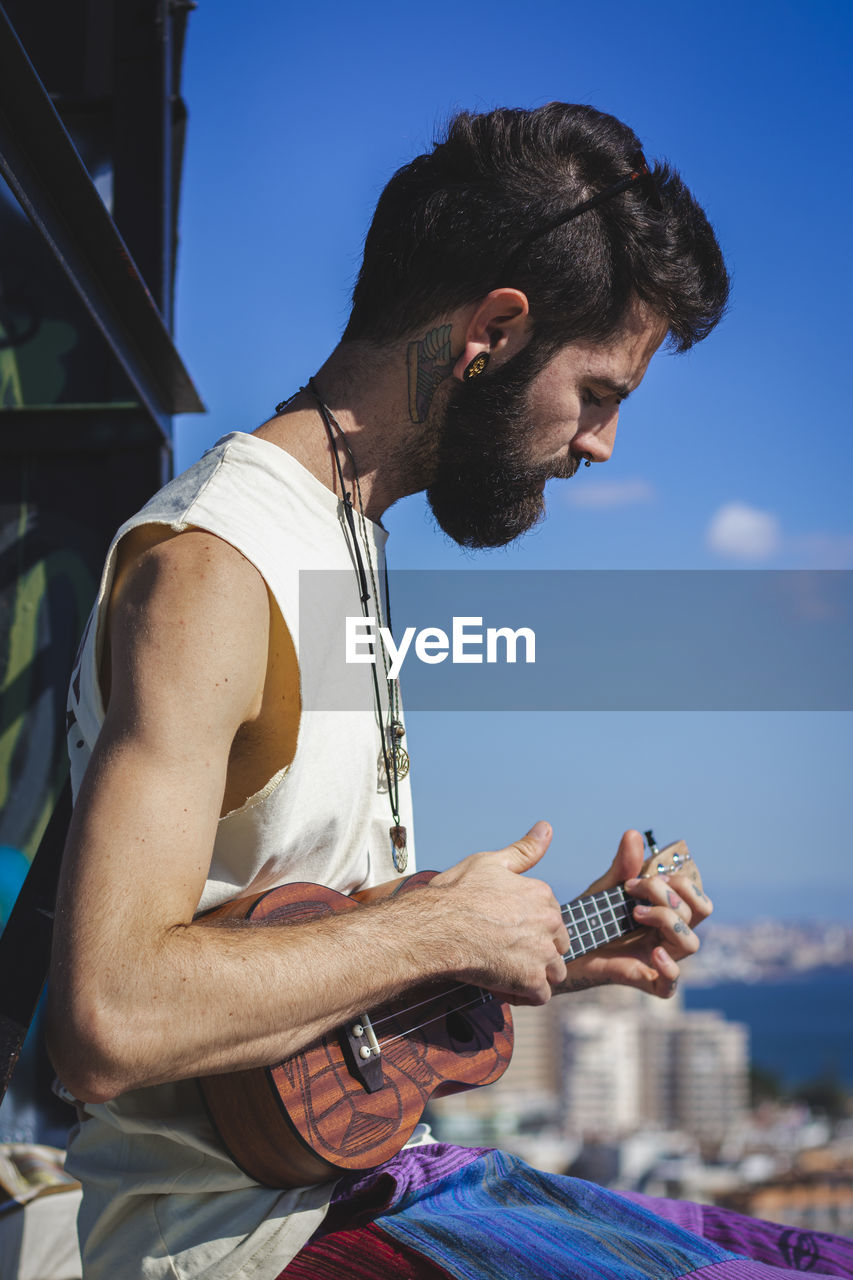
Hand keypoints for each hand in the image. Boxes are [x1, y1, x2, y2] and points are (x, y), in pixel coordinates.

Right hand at [431, 821, 569, 1005]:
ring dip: (534, 975)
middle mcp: (549, 922)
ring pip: (554, 972)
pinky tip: (500, 985)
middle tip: (503, 951)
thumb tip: (546, 828)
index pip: (551, 917)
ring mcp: (543, 953)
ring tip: (504, 970)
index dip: (528, 926)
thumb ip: (523, 850)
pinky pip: (540, 996)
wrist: (435, 927)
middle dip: (537, 951)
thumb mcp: (490, 862)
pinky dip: (522, 994)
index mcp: (542, 894)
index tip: (504, 929)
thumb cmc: (456, 894)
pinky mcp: (532, 980)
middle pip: (557, 945)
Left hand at [558, 829, 712, 998]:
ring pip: (691, 942)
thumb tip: (633, 834)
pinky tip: (654, 954)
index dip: (678, 881)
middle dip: (672, 894)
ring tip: (634, 912)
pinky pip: (671, 984)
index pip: (697, 896)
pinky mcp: (647, 981)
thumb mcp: (608, 888)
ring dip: (667, 919)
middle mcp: (671, 935)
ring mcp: (662, 959)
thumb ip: (623, 866)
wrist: (565, 947)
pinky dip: (669, 969)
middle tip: (639, 889)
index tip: (641, 876)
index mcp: (669, 913)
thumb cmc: (592, 917)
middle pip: (700, 912)